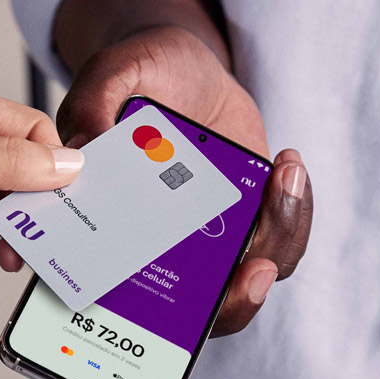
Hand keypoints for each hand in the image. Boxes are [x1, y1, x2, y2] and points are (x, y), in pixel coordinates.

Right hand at [13, 24, 311, 335]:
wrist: (185, 65)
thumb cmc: (141, 72)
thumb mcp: (114, 69)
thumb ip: (93, 101)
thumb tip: (85, 145)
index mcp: (109, 229)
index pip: (109, 289)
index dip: (135, 309)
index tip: (170, 291)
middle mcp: (159, 248)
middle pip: (197, 313)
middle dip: (232, 302)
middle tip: (254, 270)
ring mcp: (207, 238)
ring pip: (249, 277)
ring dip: (277, 240)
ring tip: (285, 180)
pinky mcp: (248, 217)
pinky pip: (281, 236)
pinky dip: (294, 210)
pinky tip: (287, 163)